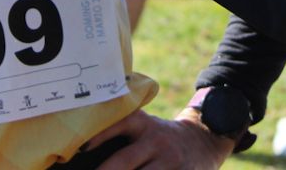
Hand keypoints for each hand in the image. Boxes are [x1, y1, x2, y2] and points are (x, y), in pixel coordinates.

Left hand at [85, 108, 233, 168]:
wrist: (202, 140)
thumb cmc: (160, 138)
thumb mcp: (145, 126)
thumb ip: (122, 132)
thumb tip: (84, 151)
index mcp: (144, 125)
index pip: (120, 124)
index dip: (101, 135)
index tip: (83, 148)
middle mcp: (157, 141)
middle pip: (125, 161)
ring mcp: (171, 161)